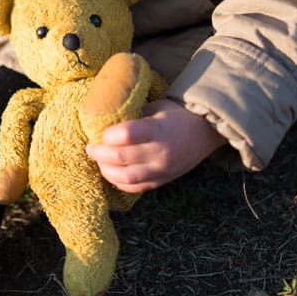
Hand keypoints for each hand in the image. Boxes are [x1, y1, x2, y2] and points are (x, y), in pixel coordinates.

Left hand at [86, 99, 225, 192]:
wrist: (206, 132)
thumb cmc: (176, 115)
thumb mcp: (156, 108)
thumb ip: (133, 117)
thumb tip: (105, 121)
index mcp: (158, 129)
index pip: (127, 134)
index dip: (108, 135)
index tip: (101, 132)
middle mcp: (160, 153)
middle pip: (121, 157)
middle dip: (99, 153)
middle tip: (91, 148)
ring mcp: (161, 170)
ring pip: (126, 178)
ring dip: (106, 170)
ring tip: (99, 161)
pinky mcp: (162, 181)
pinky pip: (135, 188)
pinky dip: (119, 183)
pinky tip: (112, 173)